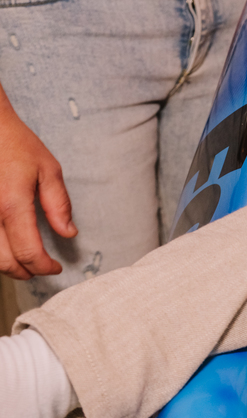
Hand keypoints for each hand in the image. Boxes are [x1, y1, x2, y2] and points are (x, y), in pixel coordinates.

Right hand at [0, 98, 74, 278]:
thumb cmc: (16, 145)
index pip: (28, 251)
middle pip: (4, 262)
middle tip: (41, 269)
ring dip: (6, 265)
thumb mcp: (48, 169)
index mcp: (11, 205)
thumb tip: (69, 233)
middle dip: (25, 271)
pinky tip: (7, 246)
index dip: (44, 266)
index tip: (56, 267)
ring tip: (24, 262)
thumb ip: (58, 204)